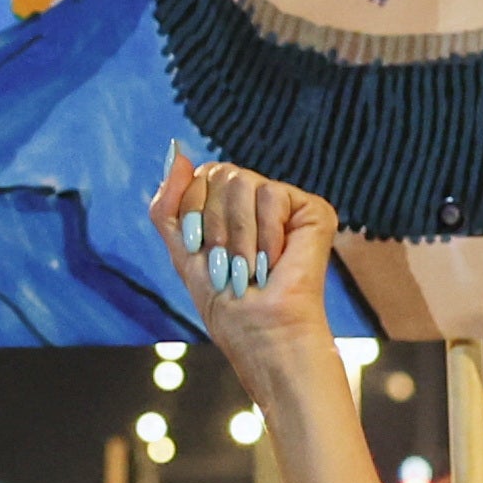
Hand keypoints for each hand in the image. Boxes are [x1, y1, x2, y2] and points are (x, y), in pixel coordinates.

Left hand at [148, 147, 341, 362]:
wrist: (261, 333)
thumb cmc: (226, 304)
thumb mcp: (183, 252)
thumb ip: (169, 204)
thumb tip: (176, 150)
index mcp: (229, 207)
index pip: (198, 178)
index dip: (193, 216)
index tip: (205, 255)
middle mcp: (258, 199)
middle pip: (218, 173)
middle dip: (214, 226)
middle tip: (229, 265)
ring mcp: (286, 204)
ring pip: (242, 181)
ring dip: (237, 235)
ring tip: (251, 268)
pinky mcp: (313, 210)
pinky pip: (271, 192)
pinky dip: (266, 233)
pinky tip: (275, 260)